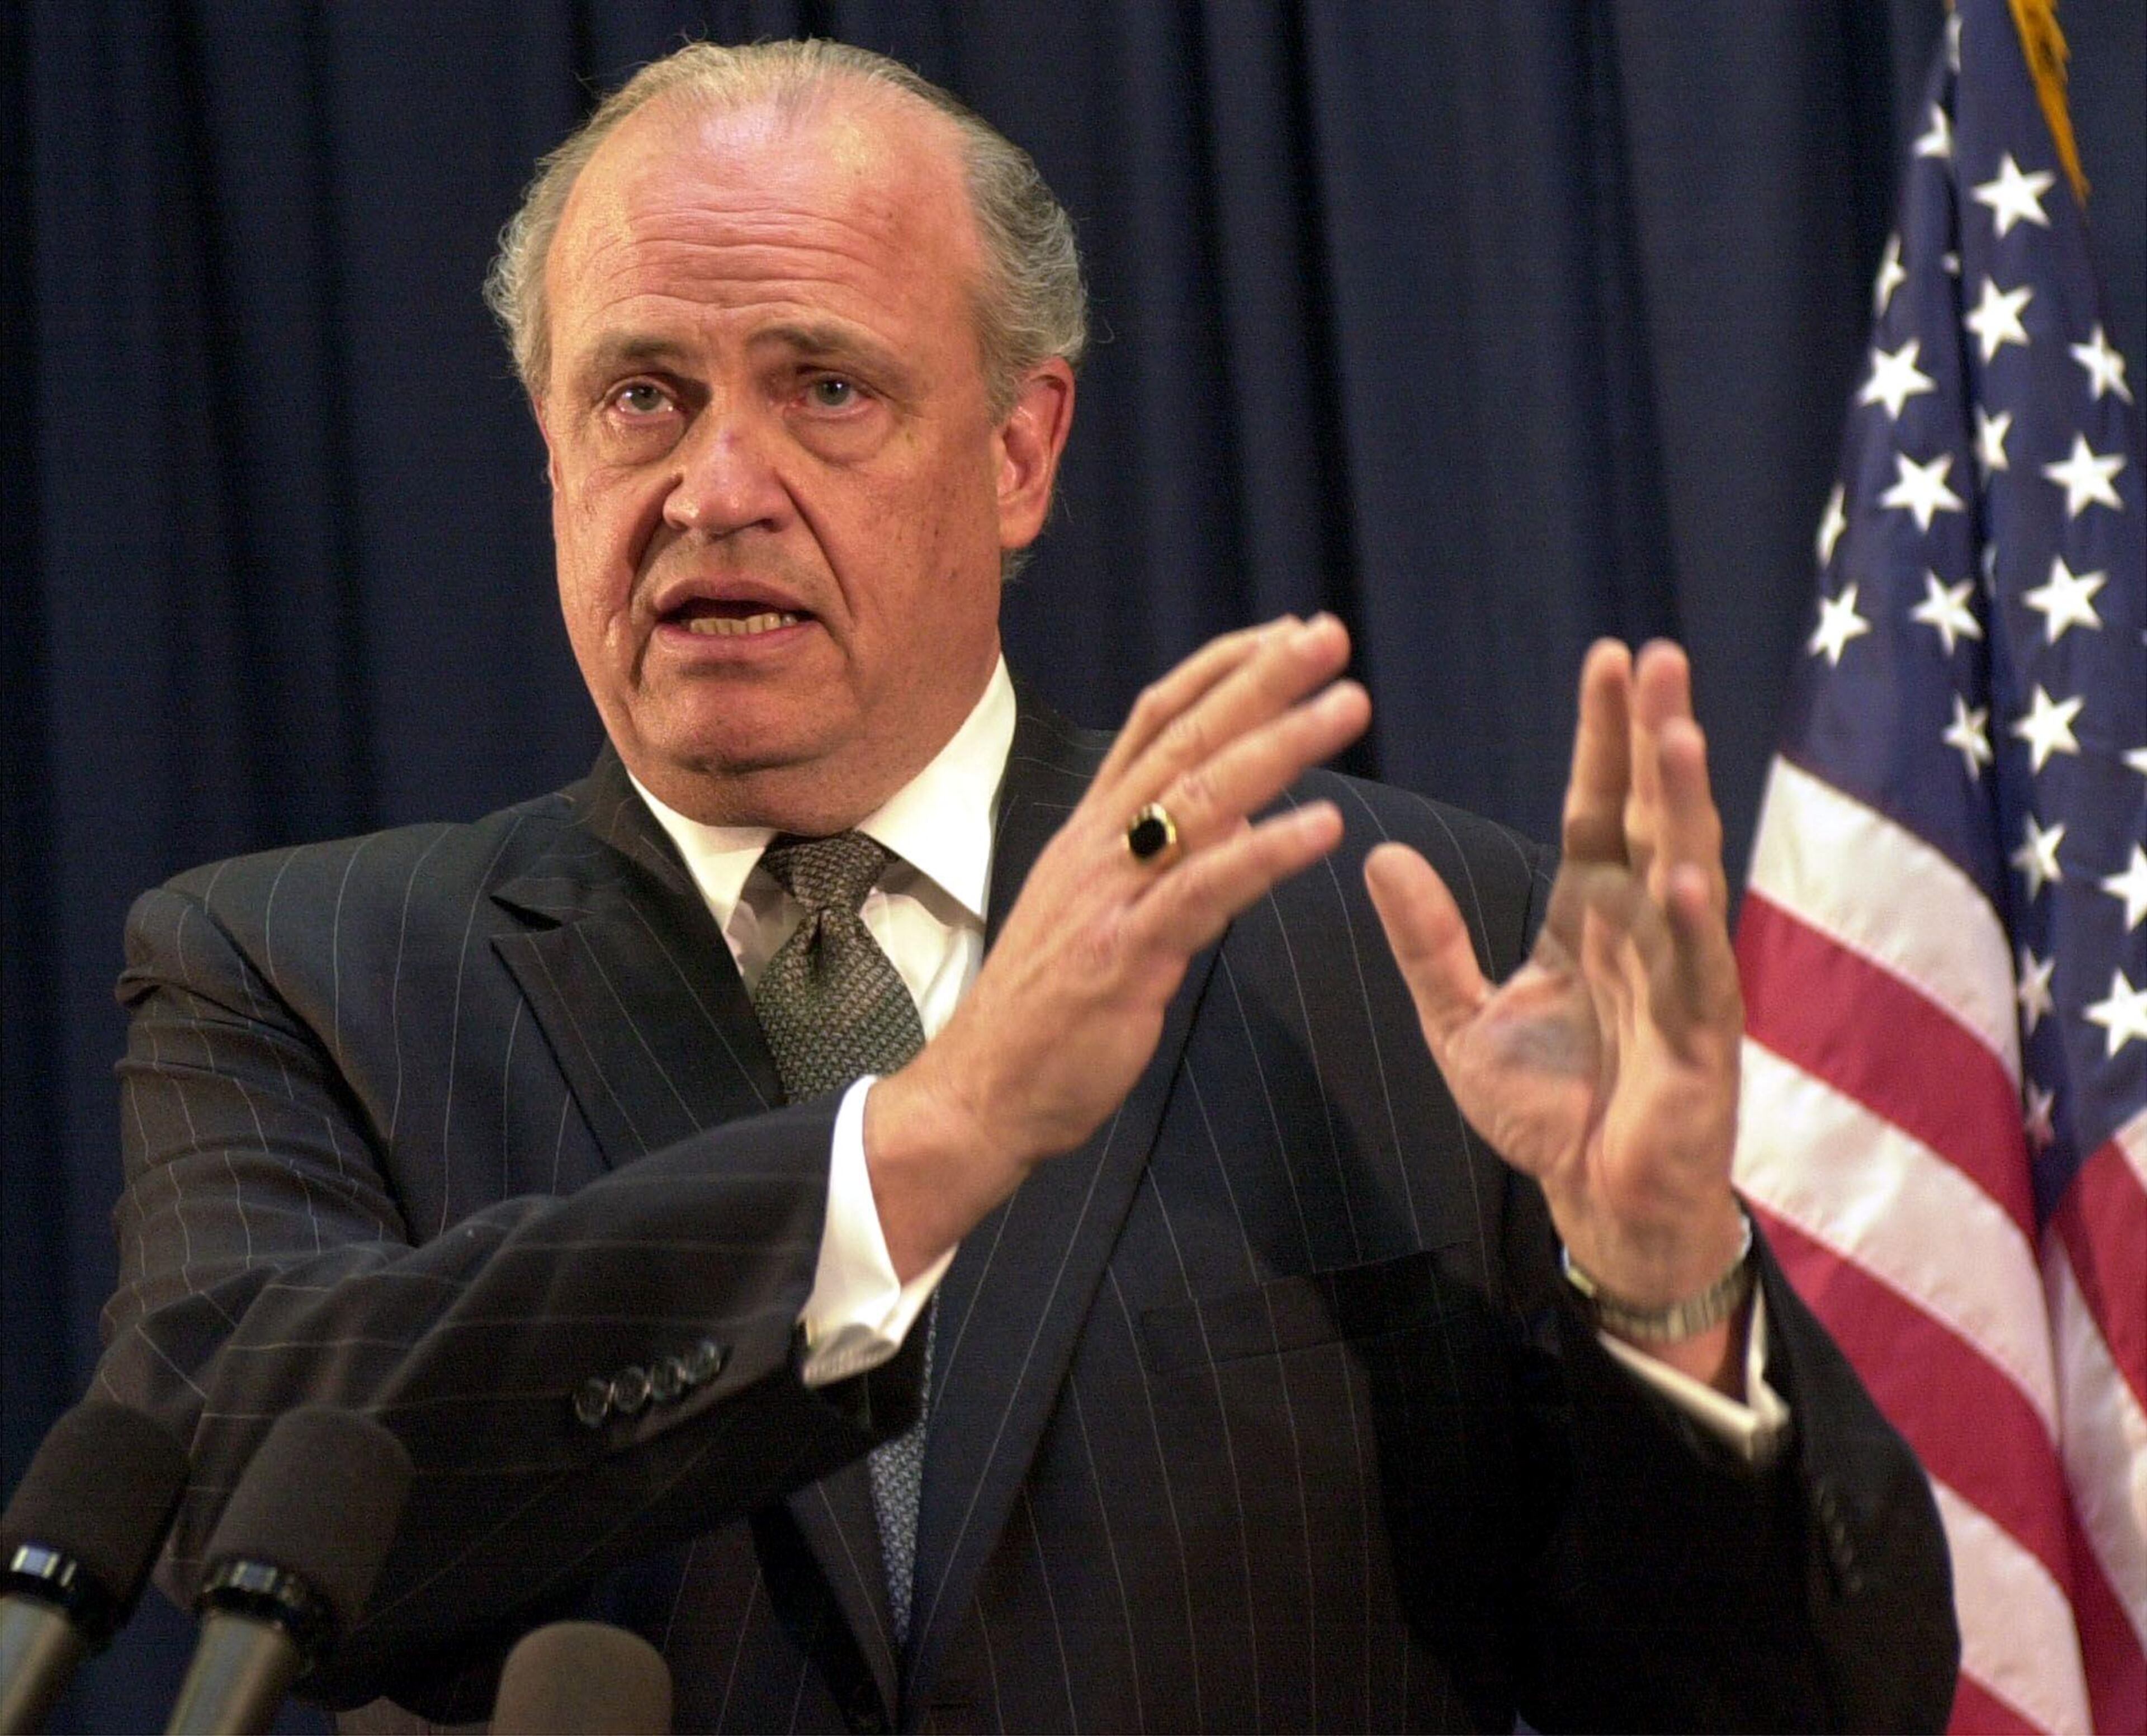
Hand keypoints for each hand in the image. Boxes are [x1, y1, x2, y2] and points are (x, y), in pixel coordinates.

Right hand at [868, 615, 1369, 1277]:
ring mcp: (1109, 896)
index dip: (1222, 669)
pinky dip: (1266, 851)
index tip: (1286, 631)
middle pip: (1185, 738)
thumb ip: (1152, 861)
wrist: (981, 1092)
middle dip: (1262, 680)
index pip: (1156, 720)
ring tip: (1348, 705)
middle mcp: (1098, 846)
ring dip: (1279, 744)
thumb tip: (1220, 825)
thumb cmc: (1046, 1008)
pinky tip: (1326, 826)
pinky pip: (1204, 891)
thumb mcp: (1095, 911)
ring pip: (1199, 797)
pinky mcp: (1124, 955)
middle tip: (1330, 633)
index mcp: (1092, 831)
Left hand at [1364, 641, 1745, 1379]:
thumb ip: (1426, 940)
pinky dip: (1685, 926)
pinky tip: (1678, 877)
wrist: (1598, 1202)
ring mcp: (1680, 977)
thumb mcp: (1460, 1019)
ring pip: (1686, 873)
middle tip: (1657, 655)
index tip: (1609, 659)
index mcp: (1593, 913)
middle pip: (1651, 814)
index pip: (1598, 805)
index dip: (1605, 736)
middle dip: (1655, 737)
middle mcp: (1644, 929)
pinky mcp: (1700, 1039)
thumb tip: (1378, 855)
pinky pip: (1693, 973)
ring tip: (1679, 732)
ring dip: (1684, 805)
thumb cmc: (1547, 1109)